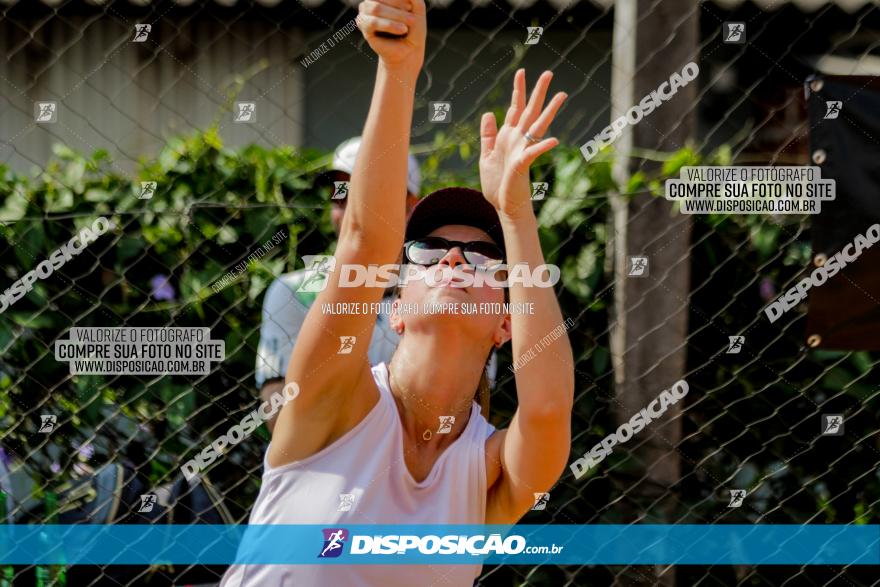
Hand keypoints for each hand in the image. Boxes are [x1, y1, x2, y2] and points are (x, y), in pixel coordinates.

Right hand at [357, 0, 425, 74]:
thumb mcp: (418, 9)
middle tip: (412, 19)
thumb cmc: (413, 28)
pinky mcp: (363, 26)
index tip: (411, 8)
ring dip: (395, 16)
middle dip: (399, 7)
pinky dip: (389, 25)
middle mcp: (371, 0)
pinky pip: (373, 22)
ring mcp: (365, 12)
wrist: (409, 50)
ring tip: (407, 27)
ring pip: (376, 8)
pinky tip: (402, 29)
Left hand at [479, 70, 566, 216]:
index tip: (521, 72)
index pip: (515, 108)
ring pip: (538, 126)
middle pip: (530, 111)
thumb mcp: (486, 155)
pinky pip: (534, 153)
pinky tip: (554, 140)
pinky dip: (543, 147)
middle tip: (549, 73)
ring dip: (549, 111)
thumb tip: (489, 113)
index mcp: (509, 136)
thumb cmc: (497, 184)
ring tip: (562, 95)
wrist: (503, 206)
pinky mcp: (523, 164)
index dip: (518, 90)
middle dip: (538, 92)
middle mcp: (519, 140)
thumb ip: (488, 135)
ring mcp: (523, 150)